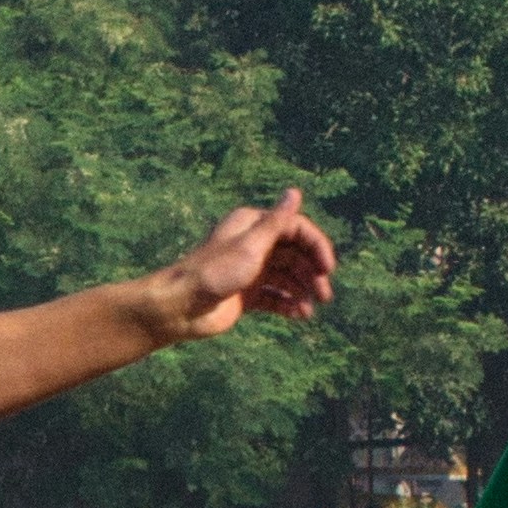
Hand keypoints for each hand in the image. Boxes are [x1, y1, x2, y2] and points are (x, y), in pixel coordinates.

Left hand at [151, 192, 334, 342]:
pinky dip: (289, 305)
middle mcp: (254, 245)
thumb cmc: (213, 273)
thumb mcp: (250, 246)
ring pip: (288, 277)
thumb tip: (295, 191)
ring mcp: (252, 271)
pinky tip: (299, 315)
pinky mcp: (248, 294)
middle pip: (295, 255)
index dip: (316, 246)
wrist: (180, 308)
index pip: (296, 229)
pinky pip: (276, 297)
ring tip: (310, 310)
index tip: (327, 268)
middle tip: (325, 294)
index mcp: (253, 226)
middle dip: (312, 274)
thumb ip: (276, 222)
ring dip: (302, 291)